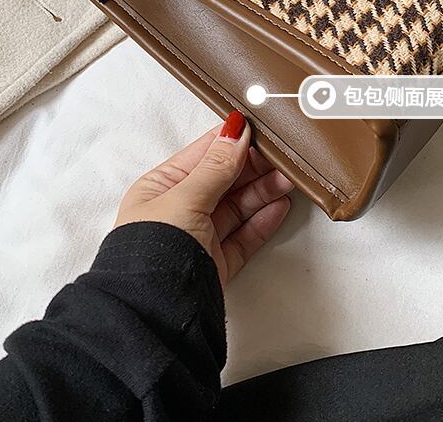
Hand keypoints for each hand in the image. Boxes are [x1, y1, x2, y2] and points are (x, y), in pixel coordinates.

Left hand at [114, 111, 292, 286]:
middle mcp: (179, 211)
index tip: (260, 128)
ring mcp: (198, 238)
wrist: (153, 314)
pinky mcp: (215, 263)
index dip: (230, 141)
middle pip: (223, 181)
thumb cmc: (155, 250)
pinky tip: (280, 207)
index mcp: (161, 188)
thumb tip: (235, 132)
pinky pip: (244, 236)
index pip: (202, 156)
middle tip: (282, 156)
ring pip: (237, 207)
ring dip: (262, 191)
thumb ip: (215, 167)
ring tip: (288, 179)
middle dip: (252, 167)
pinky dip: (262, 221)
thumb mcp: (185, 199)